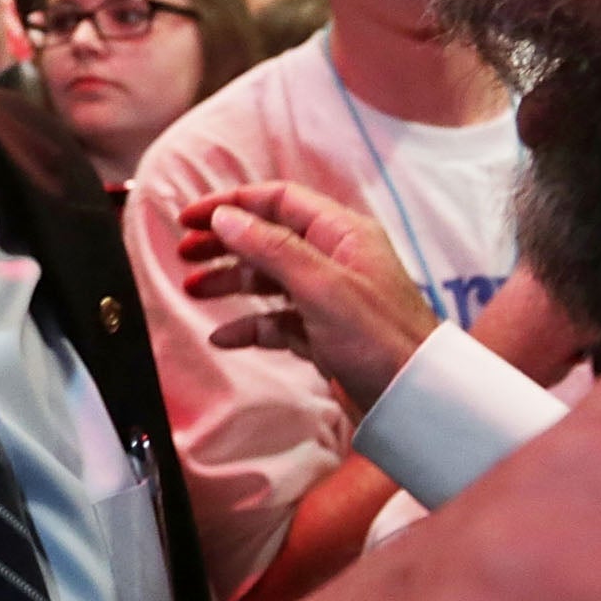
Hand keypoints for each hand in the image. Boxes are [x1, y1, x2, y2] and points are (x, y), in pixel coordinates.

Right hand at [179, 182, 441, 411]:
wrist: (414, 399)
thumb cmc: (379, 338)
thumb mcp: (321, 287)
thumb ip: (271, 248)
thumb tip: (225, 217)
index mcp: (341, 233)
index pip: (278, 201)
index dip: (232, 204)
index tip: (190, 218)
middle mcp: (334, 259)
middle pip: (269, 238)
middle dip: (225, 243)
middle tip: (185, 254)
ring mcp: (329, 298)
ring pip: (270, 280)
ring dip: (232, 283)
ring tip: (194, 290)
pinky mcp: (325, 335)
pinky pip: (279, 322)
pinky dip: (251, 326)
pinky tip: (224, 337)